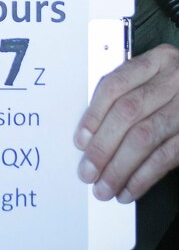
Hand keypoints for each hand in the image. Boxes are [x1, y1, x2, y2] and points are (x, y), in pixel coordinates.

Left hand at [74, 43, 178, 202]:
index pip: (115, 85)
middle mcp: (173, 80)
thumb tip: (91, 133)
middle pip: (127, 113)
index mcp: (158, 61)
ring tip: (104, 186)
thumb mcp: (154, 80)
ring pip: (144, 137)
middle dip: (102, 146)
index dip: (94, 115)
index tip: (81, 140)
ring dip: (119, 168)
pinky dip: (142, 177)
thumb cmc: (176, 90)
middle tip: (87, 171)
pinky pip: (165, 157)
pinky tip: (128, 189)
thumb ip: (127, 95)